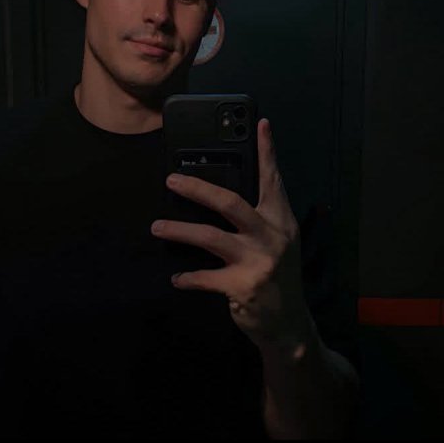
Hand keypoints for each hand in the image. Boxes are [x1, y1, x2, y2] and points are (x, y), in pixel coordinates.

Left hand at [151, 118, 306, 347]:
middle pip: (231, 203)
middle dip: (198, 189)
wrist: (289, 323)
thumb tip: (222, 195)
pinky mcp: (242, 286)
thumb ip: (258, 219)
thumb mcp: (277, 242)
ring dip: (180, 231)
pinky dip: (187, 277)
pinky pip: (205, 278)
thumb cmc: (278, 276)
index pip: (273, 180)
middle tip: (172, 180)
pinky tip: (176, 277)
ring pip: (211, 237)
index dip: (267, 152)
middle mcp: (272, 236)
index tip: (261, 124)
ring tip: (157, 227)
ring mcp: (258, 262)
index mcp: (280, 221)